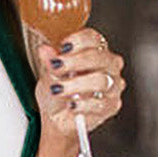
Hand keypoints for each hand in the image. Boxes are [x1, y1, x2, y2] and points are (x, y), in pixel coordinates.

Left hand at [34, 27, 125, 156]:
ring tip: (59, 89)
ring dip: (76, 84)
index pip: (94, 38)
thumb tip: (44, 50)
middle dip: (76, 61)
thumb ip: (49, 62)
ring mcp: (112, 86)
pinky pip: (101, 103)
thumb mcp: (48, 74)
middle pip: (100, 57)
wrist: (58, 118)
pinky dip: (83, 104)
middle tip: (57, 67)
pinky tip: (71, 104)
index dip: (79, 40)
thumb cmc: (58, 92)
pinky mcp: (111, 106)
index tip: (63, 47)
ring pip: (102, 80)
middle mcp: (108, 66)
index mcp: (95, 51)